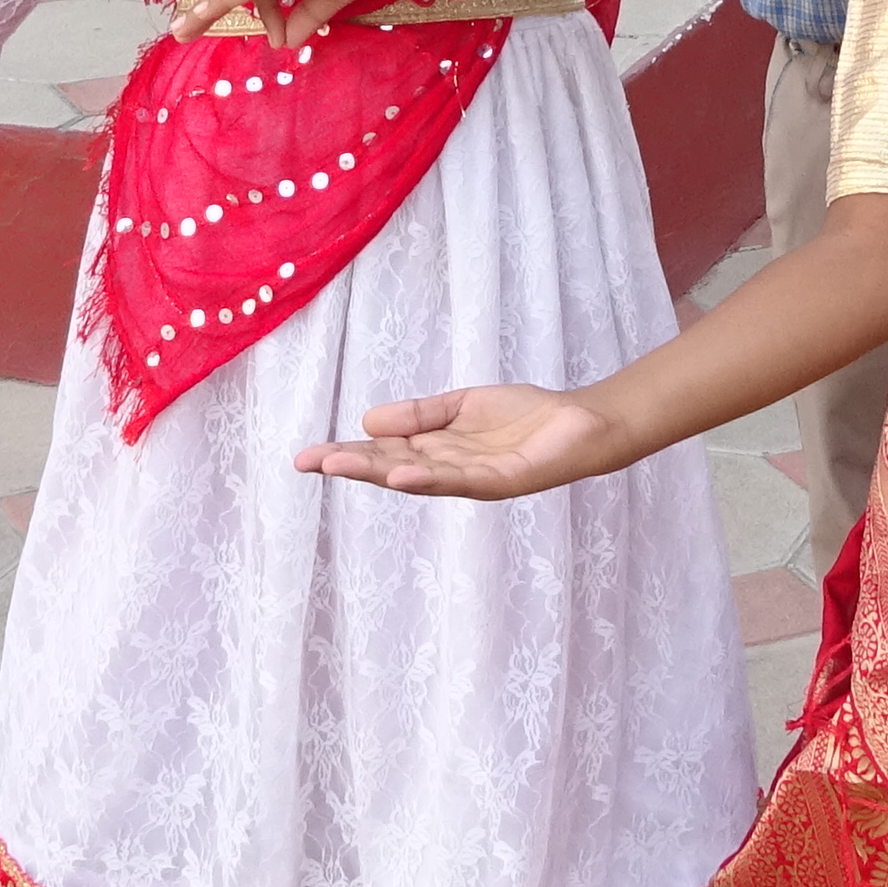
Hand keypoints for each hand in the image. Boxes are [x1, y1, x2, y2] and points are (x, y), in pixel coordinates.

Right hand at [294, 382, 647, 499]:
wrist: (580, 424)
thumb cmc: (525, 417)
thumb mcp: (462, 405)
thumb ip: (420, 414)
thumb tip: (368, 420)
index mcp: (436, 452)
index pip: (383, 454)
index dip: (346, 454)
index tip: (307, 455)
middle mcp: (447, 471)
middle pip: (390, 469)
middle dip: (349, 466)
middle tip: (307, 462)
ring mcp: (471, 478)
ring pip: (417, 477)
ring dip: (378, 473)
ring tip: (340, 466)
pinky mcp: (499, 479)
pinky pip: (459, 481)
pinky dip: (430, 478)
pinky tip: (404, 475)